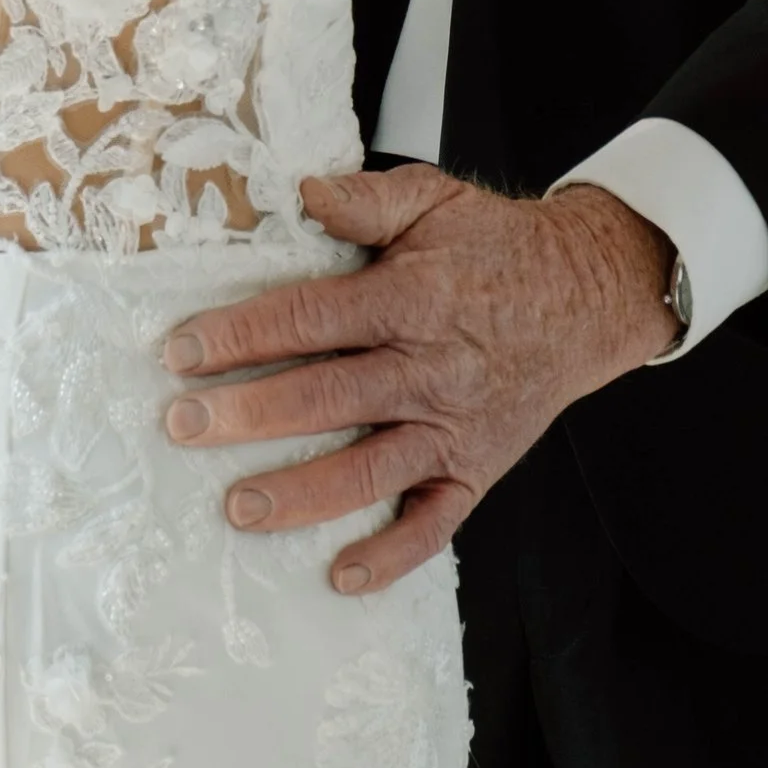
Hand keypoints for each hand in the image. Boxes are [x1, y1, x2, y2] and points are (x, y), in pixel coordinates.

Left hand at [160, 166, 676, 594]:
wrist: (586, 296)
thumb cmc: (497, 248)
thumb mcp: (437, 200)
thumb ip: (367, 199)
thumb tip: (301, 191)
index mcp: (410, 298)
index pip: (311, 318)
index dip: (242, 335)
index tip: (181, 351)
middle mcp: (428, 369)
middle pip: (327, 397)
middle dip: (248, 415)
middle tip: (183, 427)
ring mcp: (452, 427)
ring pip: (369, 469)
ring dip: (301, 493)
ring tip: (239, 508)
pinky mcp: (474, 469)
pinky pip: (433, 524)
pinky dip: (390, 556)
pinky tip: (340, 575)